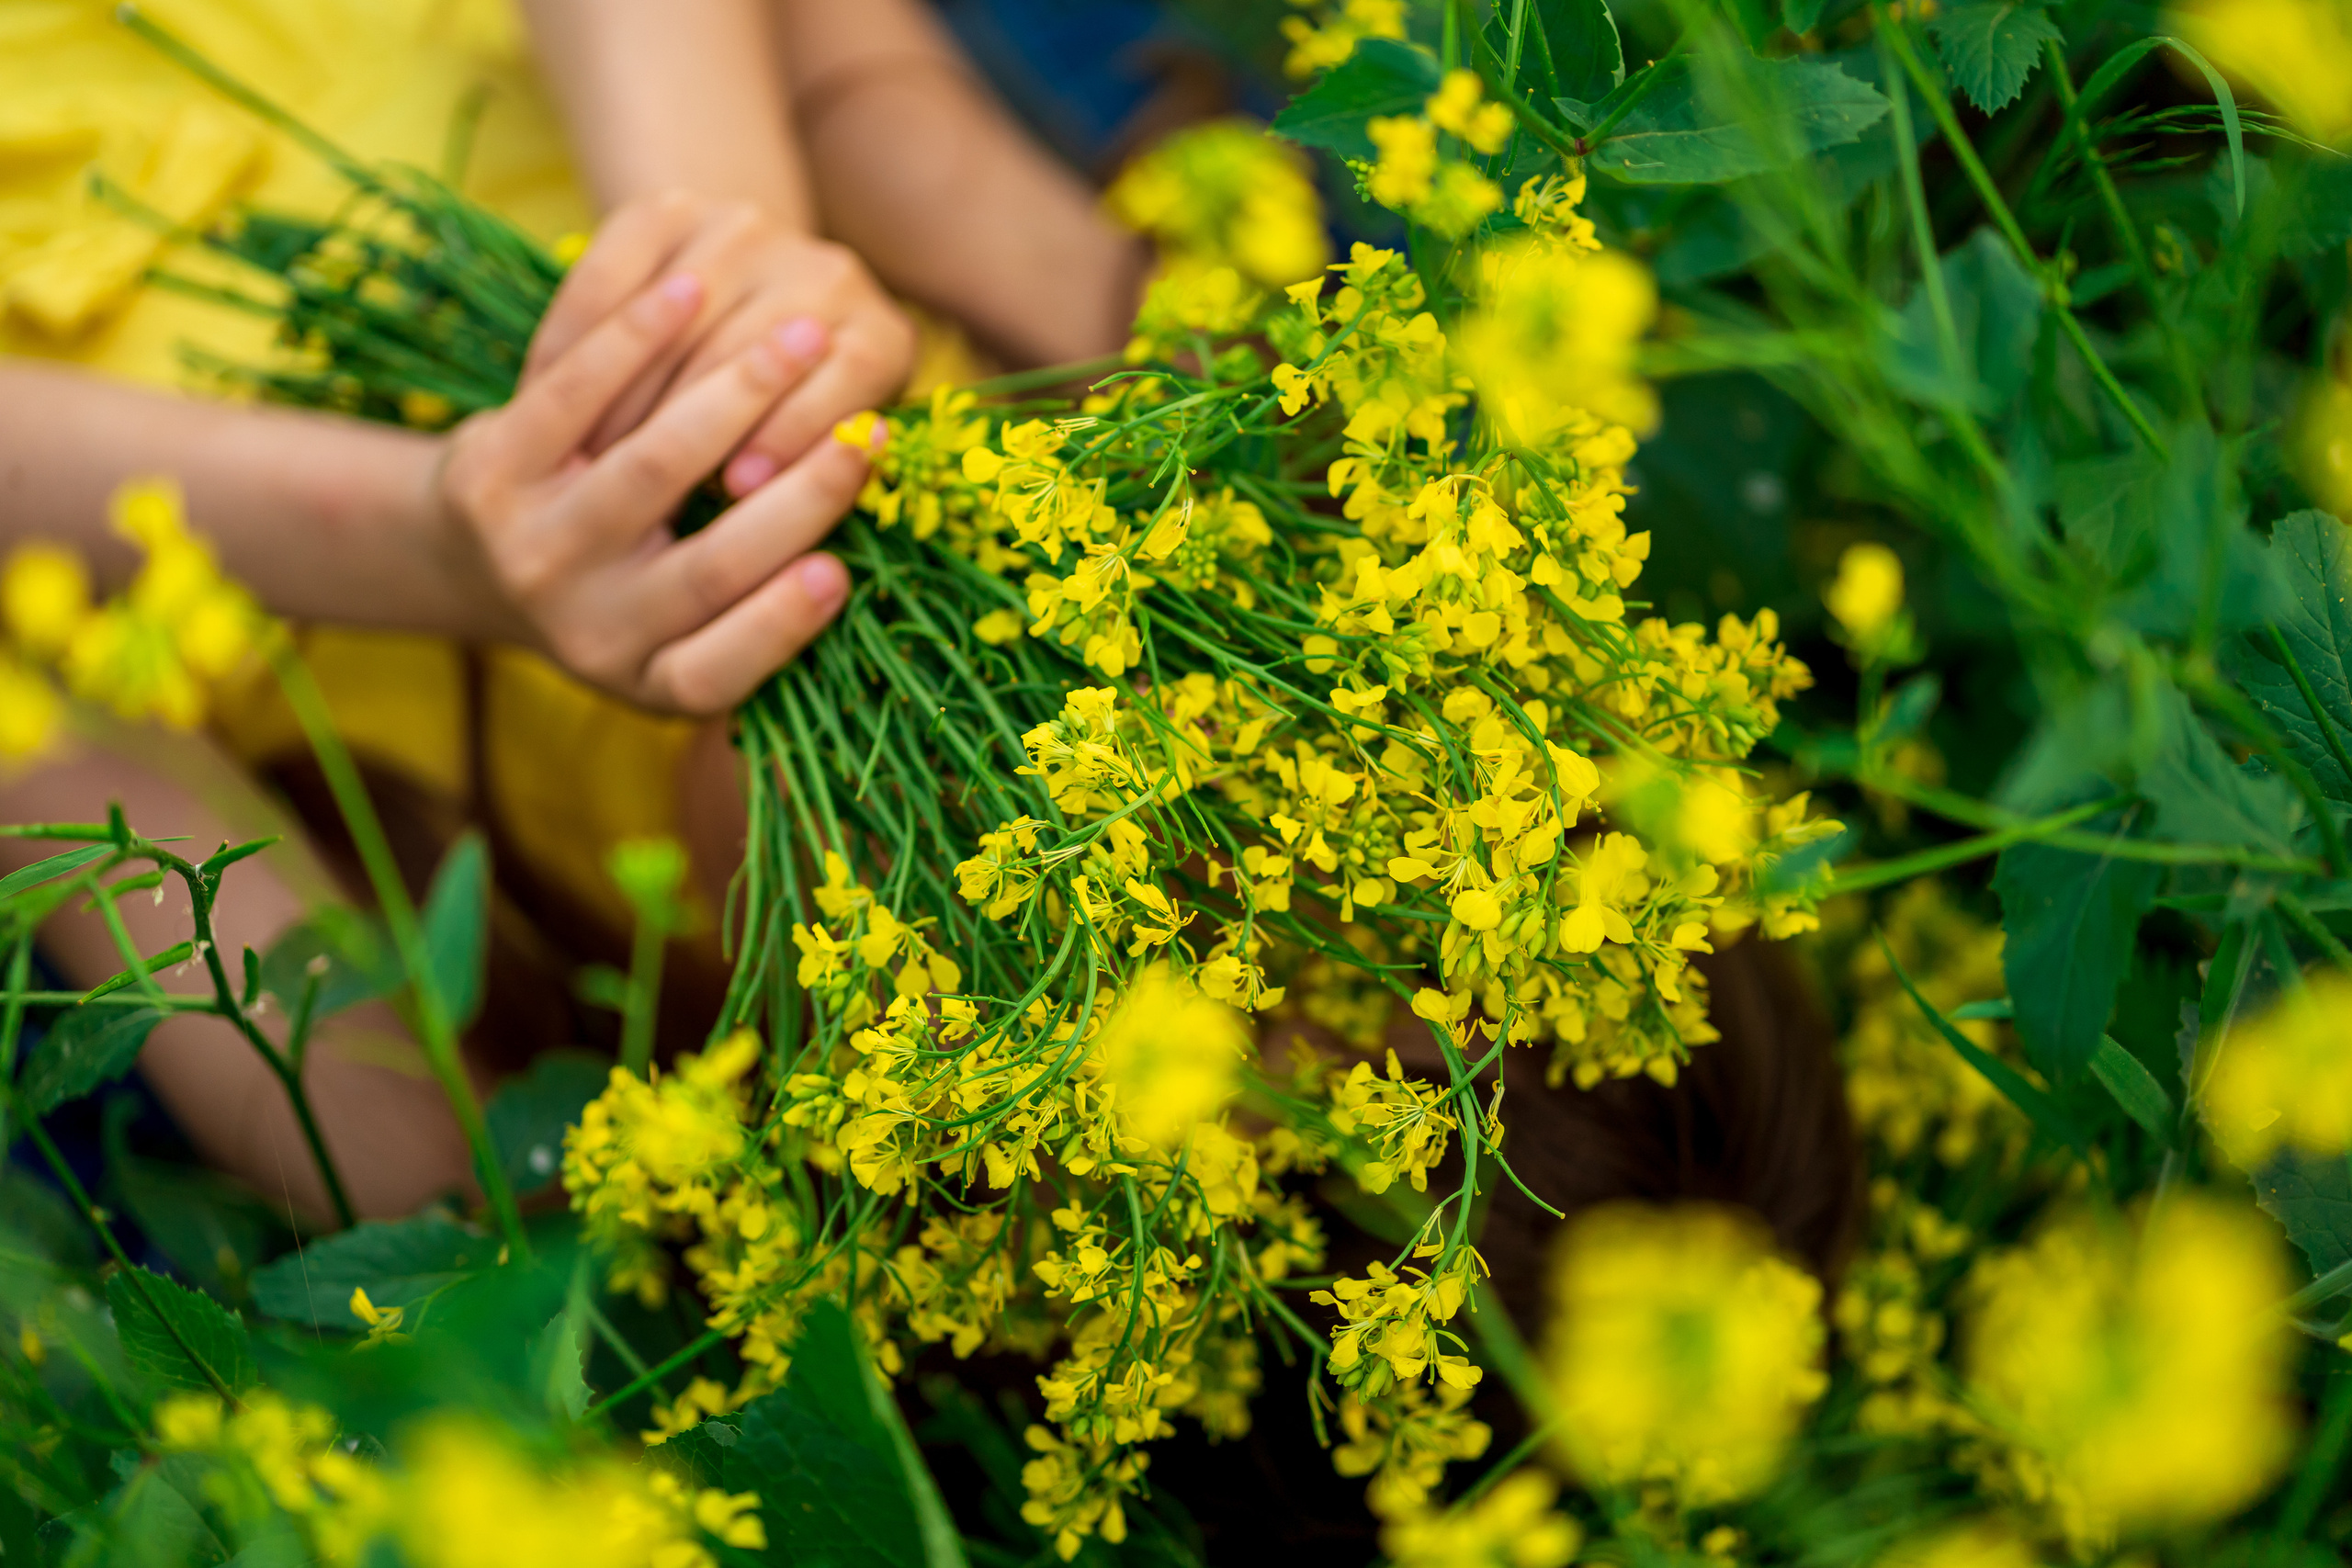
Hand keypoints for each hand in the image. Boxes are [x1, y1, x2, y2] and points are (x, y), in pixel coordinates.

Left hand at [436, 266, 881, 714]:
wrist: (468, 554)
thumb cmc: (627, 588)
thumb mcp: (681, 635)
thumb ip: (758, 615)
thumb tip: (855, 561)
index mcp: (644, 683)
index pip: (714, 675)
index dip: (777, 628)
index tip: (839, 574)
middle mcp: (580, 633)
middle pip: (704, 569)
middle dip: (797, 497)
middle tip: (864, 438)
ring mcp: (528, 551)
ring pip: (649, 467)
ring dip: (737, 394)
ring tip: (802, 337)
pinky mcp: (489, 471)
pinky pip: (573, 392)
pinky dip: (637, 337)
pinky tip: (693, 292)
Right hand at [523, 191, 916, 498]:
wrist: (745, 304)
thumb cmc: (783, 427)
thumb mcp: (811, 450)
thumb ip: (801, 467)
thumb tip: (747, 494)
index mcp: (881, 340)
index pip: (844, 378)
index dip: (788, 434)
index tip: (738, 491)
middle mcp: (827, 273)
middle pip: (750, 346)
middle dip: (692, 422)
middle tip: (635, 489)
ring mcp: (749, 231)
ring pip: (680, 319)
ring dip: (628, 391)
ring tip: (588, 459)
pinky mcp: (670, 208)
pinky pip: (609, 273)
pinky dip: (580, 333)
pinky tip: (548, 387)